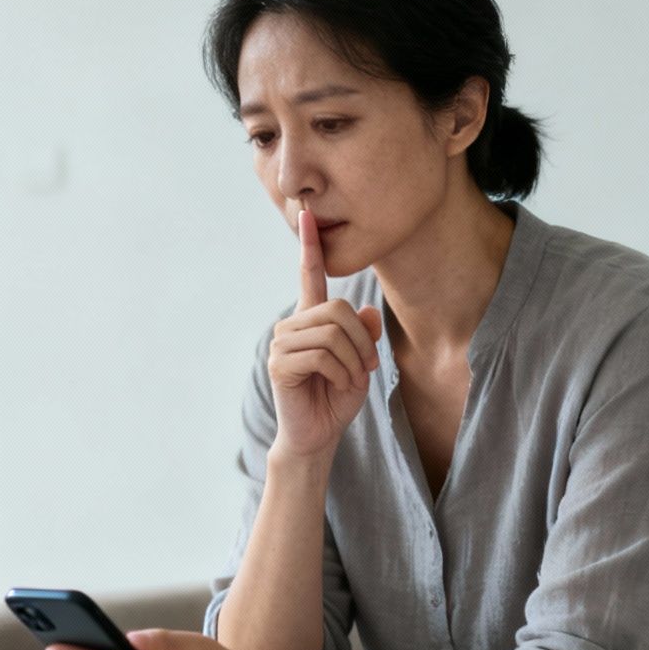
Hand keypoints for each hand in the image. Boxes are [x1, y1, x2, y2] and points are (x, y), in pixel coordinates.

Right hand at [268, 209, 383, 460]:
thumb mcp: (362, 362)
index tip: (307, 214)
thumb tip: (368, 312)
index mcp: (311, 318)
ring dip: (353, 360)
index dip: (309, 246)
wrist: (318, 435)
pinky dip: (341, 372)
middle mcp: (293, 325)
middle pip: (337, 309)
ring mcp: (283, 343)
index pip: (310, 275)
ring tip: (351, 379)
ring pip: (332, 332)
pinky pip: (322, 354)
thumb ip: (366, 335)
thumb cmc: (336, 397)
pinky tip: (337, 386)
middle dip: (361, 341)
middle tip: (367, 367)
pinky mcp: (280, 363)